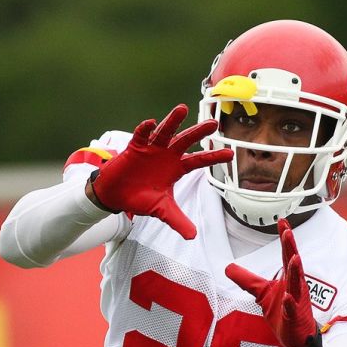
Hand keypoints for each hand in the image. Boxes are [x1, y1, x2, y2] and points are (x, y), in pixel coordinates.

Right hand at [90, 104, 232, 239]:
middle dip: (199, 132)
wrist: (116, 196)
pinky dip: (145, 129)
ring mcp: (151, 149)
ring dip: (172, 121)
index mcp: (176, 168)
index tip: (230, 154)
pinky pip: (141, 136)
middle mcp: (167, 155)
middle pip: (185, 140)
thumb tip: (192, 236)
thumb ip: (177, 220)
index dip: (213, 157)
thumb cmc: (140, 198)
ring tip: (182, 109)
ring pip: (165, 132)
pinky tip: (151, 123)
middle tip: (213, 123)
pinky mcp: (135, 147)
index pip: (199, 160)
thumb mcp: (161, 210)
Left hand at [225, 219, 321, 346]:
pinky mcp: (295, 317)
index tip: (282, 221)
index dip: (285, 238)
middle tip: (287, 231)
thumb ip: (247, 280)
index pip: (286, 254)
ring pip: (297, 284)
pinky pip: (292, 309)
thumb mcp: (261, 293)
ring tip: (294, 257)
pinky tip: (288, 297)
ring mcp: (297, 301)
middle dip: (291, 247)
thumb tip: (228, 268)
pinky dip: (290, 303)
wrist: (296, 338)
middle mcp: (295, 286)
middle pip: (293, 263)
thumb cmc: (282, 312)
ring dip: (295, 270)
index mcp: (288, 278)